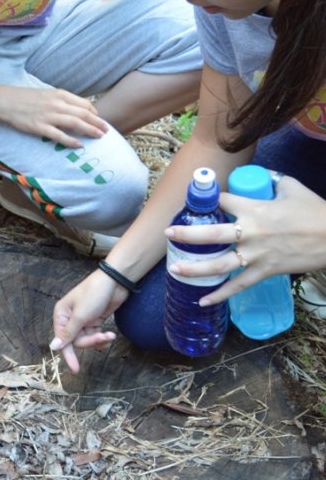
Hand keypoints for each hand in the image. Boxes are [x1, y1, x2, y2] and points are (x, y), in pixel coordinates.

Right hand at [0, 87, 107, 147]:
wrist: (5, 101)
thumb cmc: (24, 98)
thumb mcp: (46, 94)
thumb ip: (60, 101)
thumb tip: (74, 109)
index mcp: (59, 94)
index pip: (84, 104)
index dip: (94, 113)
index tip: (99, 120)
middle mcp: (57, 104)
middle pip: (84, 114)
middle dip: (97, 123)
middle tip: (107, 130)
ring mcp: (48, 116)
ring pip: (75, 124)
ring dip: (90, 130)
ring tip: (99, 137)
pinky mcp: (39, 127)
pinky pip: (59, 135)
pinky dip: (71, 140)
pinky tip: (79, 145)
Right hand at [51, 270, 126, 372]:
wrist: (115, 282)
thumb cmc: (94, 294)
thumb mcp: (80, 315)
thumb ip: (68, 333)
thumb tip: (53, 347)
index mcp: (61, 315)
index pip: (62, 340)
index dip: (68, 354)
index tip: (76, 369)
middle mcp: (69, 319)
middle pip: (76, 341)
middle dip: (90, 342)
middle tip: (102, 338)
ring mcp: (82, 320)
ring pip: (86, 340)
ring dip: (98, 340)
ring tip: (109, 336)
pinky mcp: (94, 321)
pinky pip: (94, 336)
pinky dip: (101, 338)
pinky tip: (110, 336)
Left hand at [165, 175, 324, 304]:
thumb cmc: (316, 212)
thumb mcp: (292, 188)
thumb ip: (273, 182)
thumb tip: (262, 178)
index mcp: (255, 209)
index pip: (221, 201)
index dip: (206, 199)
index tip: (194, 200)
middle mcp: (250, 232)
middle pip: (211, 234)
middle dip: (186, 234)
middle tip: (168, 234)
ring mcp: (256, 254)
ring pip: (219, 264)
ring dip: (194, 268)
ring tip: (174, 269)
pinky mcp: (265, 272)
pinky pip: (239, 286)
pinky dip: (220, 295)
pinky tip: (203, 301)